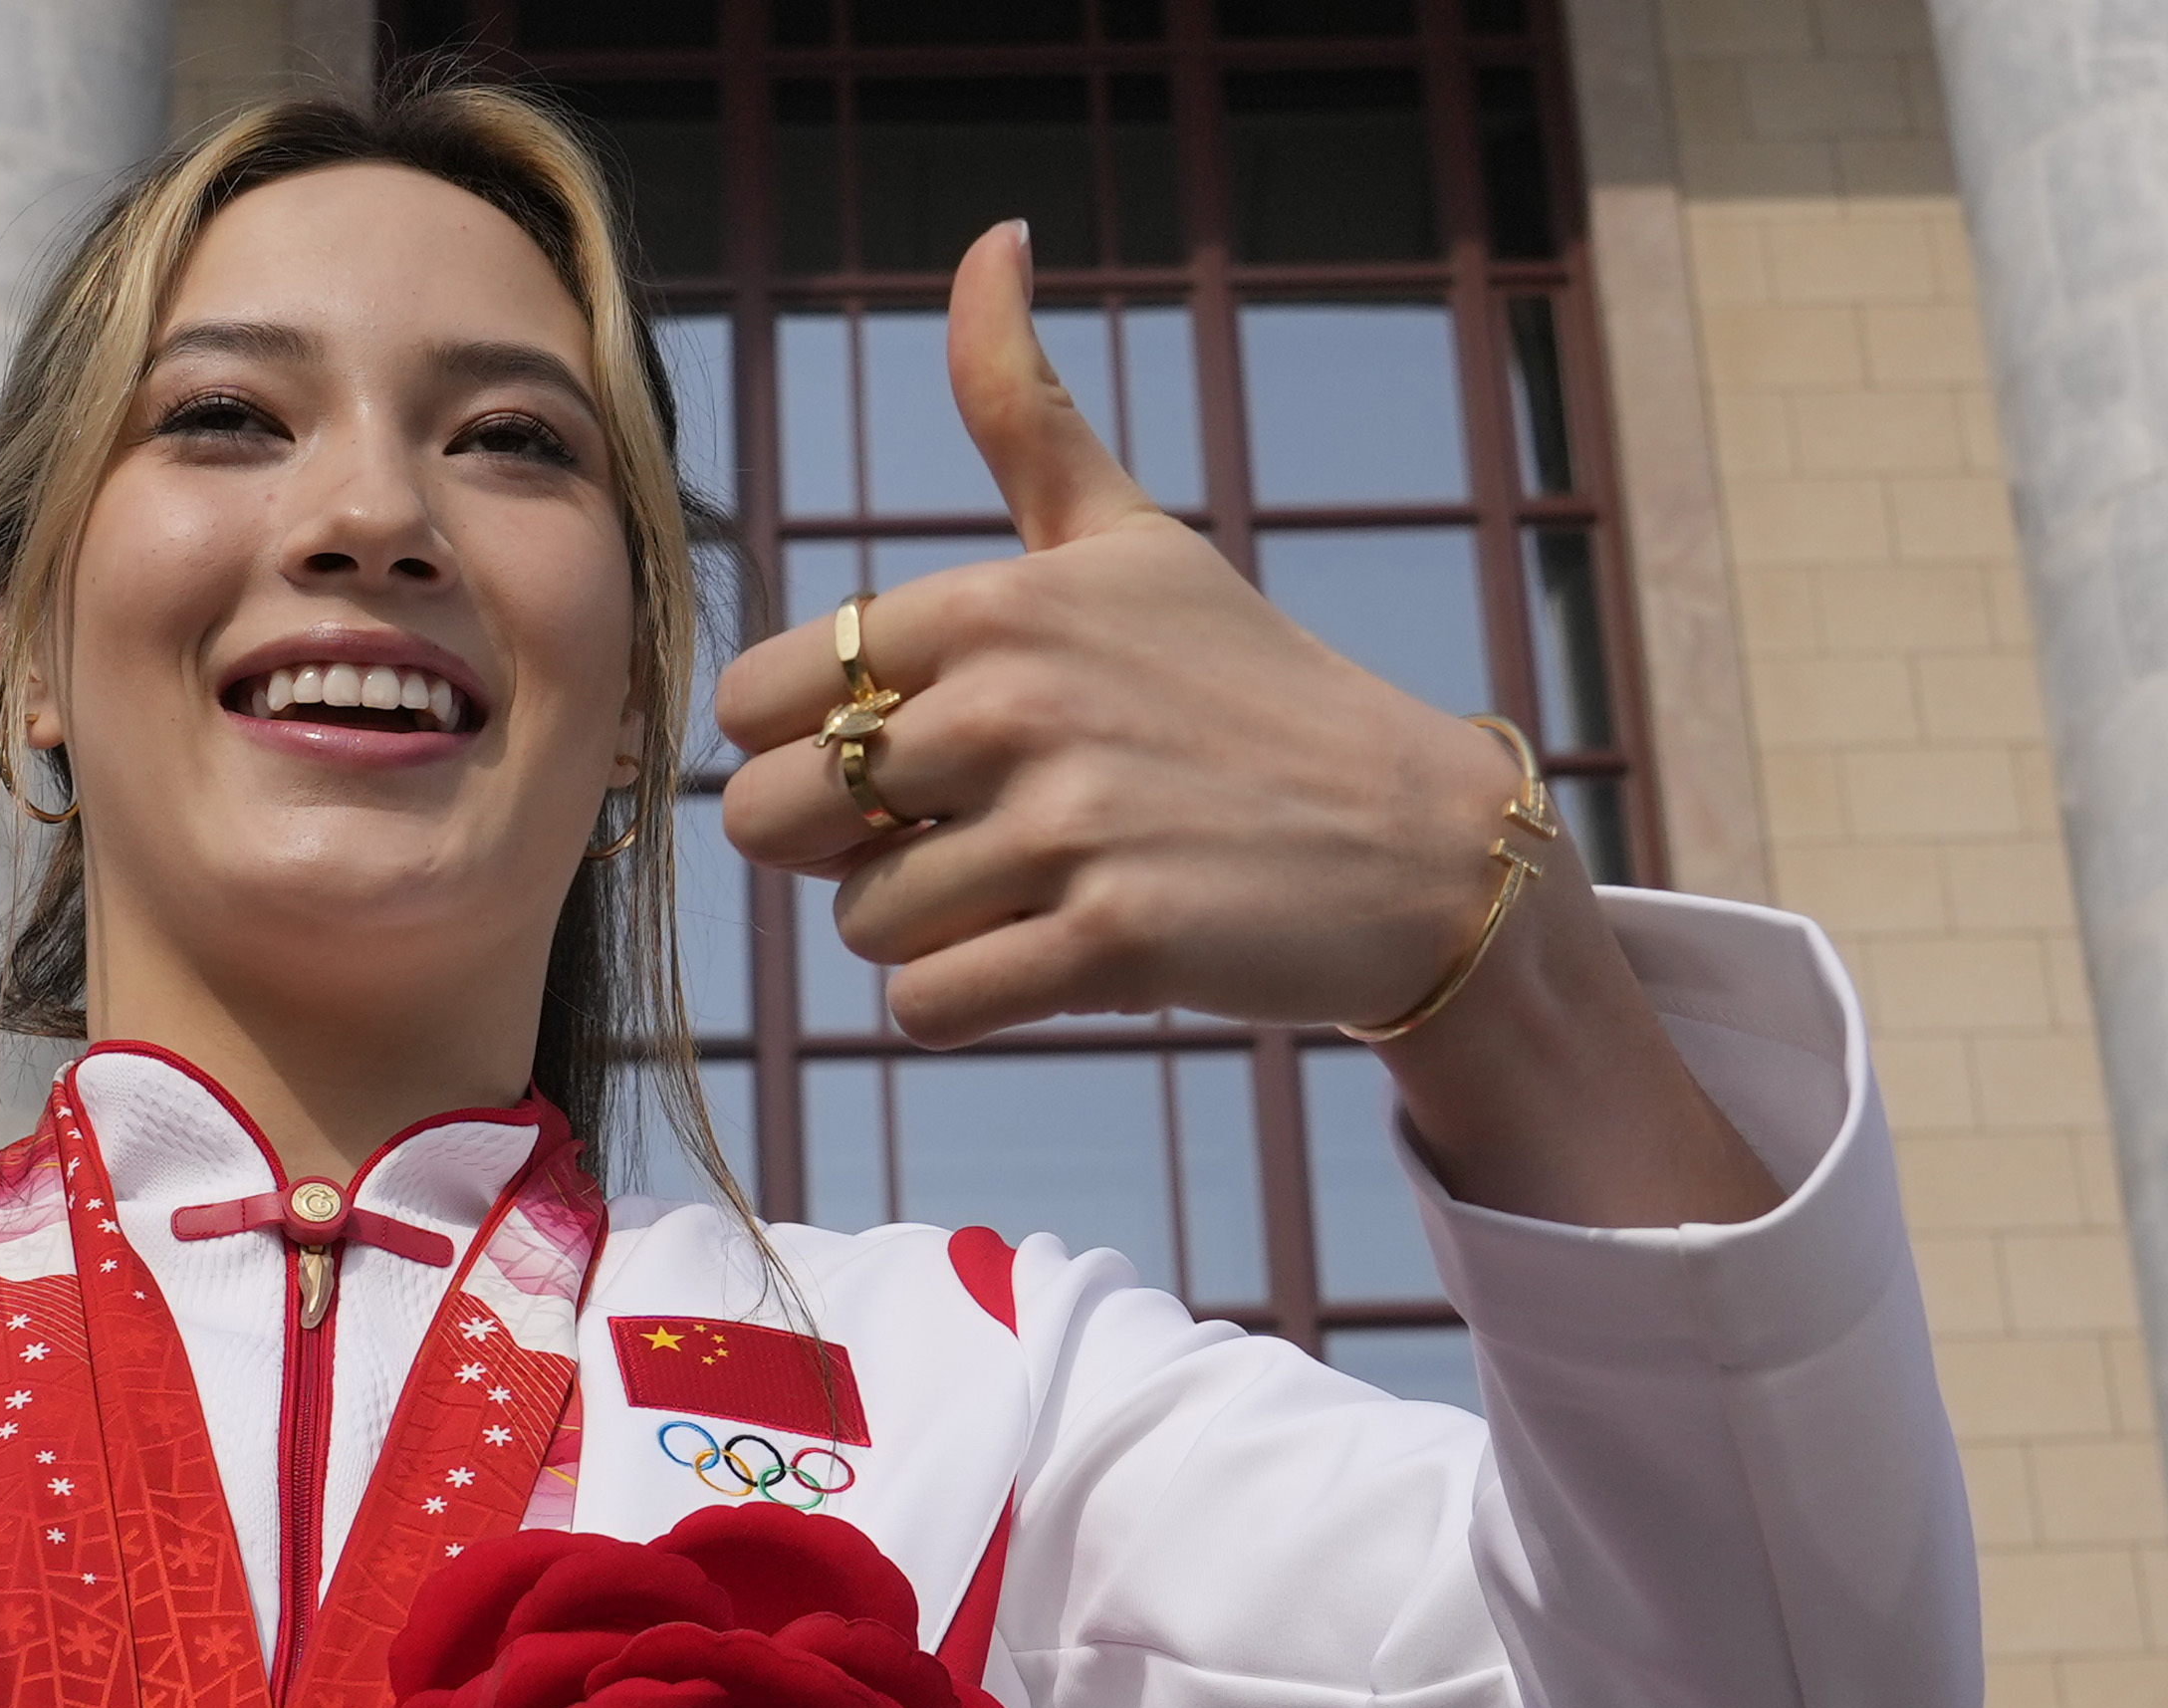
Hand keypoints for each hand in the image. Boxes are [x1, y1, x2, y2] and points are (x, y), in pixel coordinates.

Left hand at [711, 225, 1775, 1230]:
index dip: (804, 749)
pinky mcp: (1108, 943)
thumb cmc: (1244, 687)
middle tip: (959, 836)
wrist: (1410, 842)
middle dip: (842, 853)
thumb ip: (1023, 409)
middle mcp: (1015, 705)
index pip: (757, 702)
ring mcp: (1065, 827)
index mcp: (989, 606)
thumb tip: (992, 239)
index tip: (901, 754)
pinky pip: (928, 1008)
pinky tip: (1058, 952)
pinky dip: (970, 1002)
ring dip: (929, 932)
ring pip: (859, 928)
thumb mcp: (1127, 536)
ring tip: (1042, 887)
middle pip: (772, 824)